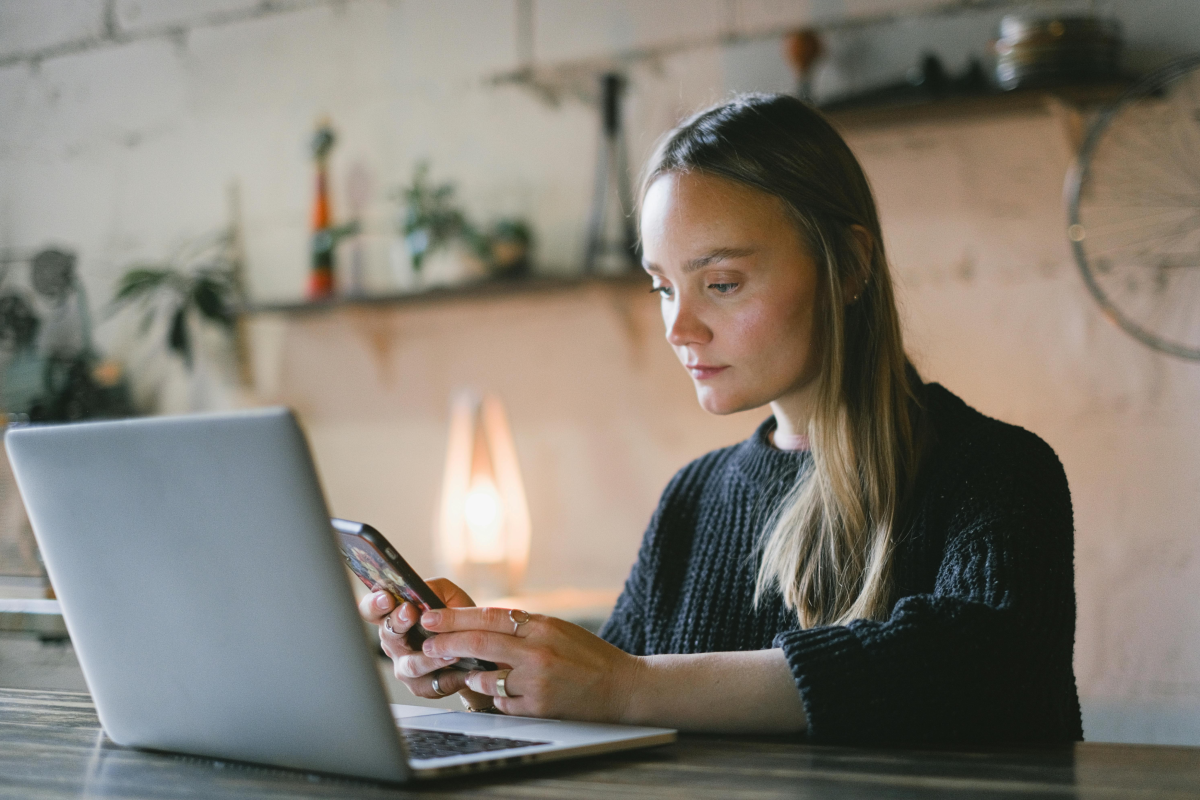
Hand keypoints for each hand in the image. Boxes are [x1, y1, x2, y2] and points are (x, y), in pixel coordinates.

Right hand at [355, 578, 492, 708]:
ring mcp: (404, 666)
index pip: (372, 610)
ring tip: (450, 651)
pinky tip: (463, 672)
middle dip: (398, 622)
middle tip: (410, 612)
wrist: (477, 647)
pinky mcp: (420, 686)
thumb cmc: (457, 618)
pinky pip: (432, 684)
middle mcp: (394, 643)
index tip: (386, 597)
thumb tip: (421, 590)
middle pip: (387, 635)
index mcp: (395, 617)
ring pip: (410, 665)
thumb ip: (435, 588)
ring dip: (430, 657)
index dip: (374, 604)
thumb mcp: (449, 595)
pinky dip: (450, 676)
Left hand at [418, 607, 640, 721]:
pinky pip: (501, 702)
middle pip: (479, 643)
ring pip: (485, 678)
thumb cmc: (589, 656)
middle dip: (446, 643)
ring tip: (469, 674)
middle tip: (426, 644)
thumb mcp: (558, 629)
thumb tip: (482, 624)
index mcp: (542, 625)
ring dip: (472, 676)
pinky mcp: (538, 707)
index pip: (489, 616)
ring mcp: (536, 681)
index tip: (431, 617)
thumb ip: (524, 627)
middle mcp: (537, 651)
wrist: (622, 686)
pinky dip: (497, 698)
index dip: (455, 617)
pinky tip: (505, 693)